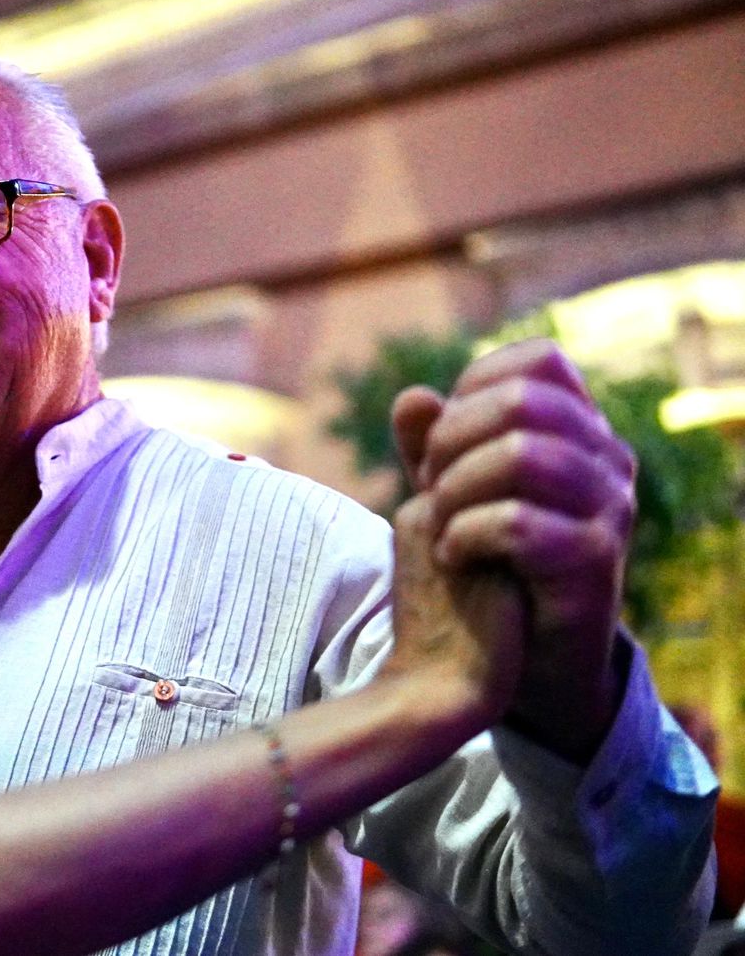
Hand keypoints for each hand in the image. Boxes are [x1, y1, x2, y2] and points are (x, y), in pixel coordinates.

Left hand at [391, 338, 634, 763]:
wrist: (524, 660)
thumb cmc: (491, 563)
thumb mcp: (455, 495)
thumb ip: (433, 446)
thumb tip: (412, 397)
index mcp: (581, 429)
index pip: (538, 361)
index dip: (474, 389)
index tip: (441, 440)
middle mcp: (608, 457)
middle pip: (522, 399)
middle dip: (452, 438)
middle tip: (429, 485)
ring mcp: (610, 507)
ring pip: (522, 455)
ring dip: (456, 487)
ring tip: (439, 522)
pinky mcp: (595, 561)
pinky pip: (517, 523)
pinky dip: (464, 534)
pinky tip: (451, 555)